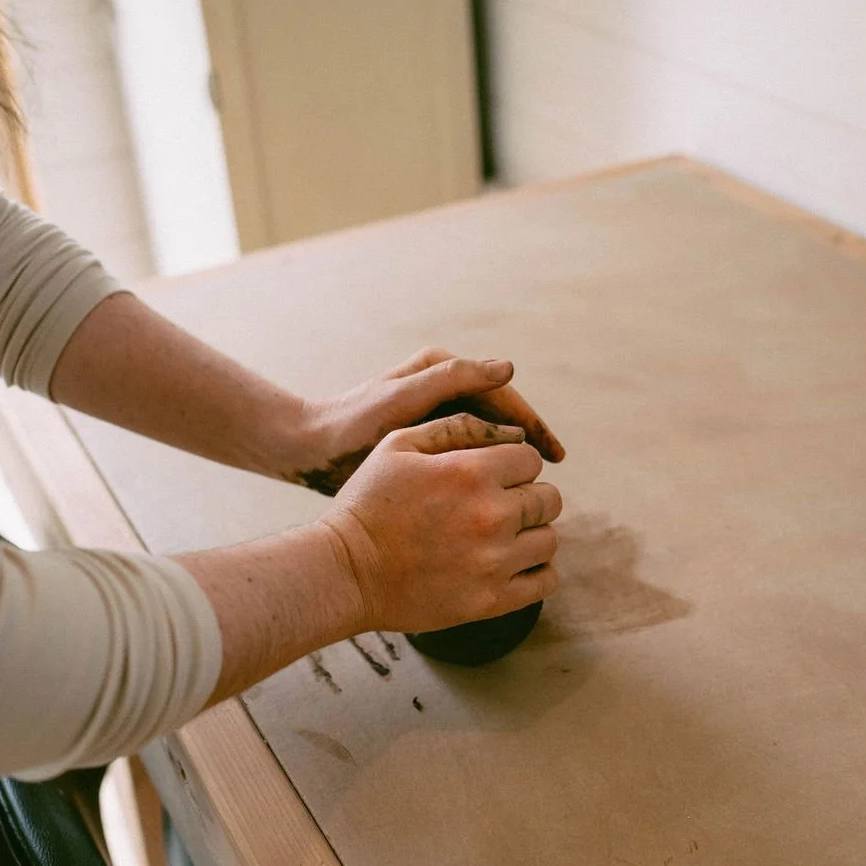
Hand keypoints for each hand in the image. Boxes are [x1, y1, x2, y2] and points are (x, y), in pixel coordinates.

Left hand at [287, 346, 564, 495]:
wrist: (310, 448)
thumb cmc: (353, 424)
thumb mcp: (403, 401)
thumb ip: (453, 379)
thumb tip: (507, 368)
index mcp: (441, 369)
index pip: (502, 395)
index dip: (533, 425)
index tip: (555, 456)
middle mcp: (441, 386)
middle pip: (499, 414)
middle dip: (527, 444)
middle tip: (552, 477)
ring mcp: (433, 412)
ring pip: (486, 436)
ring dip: (508, 460)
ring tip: (531, 491)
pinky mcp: (423, 438)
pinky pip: (466, 452)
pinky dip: (484, 471)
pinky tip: (496, 497)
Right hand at [319, 411, 561, 632]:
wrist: (344, 572)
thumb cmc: (368, 504)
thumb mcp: (398, 446)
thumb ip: (455, 428)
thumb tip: (509, 431)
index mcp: (471, 472)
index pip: (531, 460)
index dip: (513, 465)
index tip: (493, 476)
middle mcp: (491, 515)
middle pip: (548, 499)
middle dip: (527, 497)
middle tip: (498, 506)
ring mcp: (494, 561)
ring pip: (549, 539)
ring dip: (532, 534)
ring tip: (505, 536)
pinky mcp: (490, 600)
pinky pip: (545, 581)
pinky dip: (538, 570)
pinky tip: (516, 563)